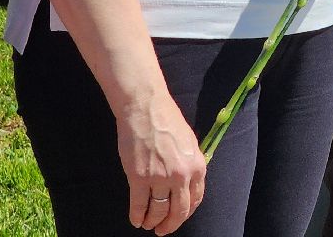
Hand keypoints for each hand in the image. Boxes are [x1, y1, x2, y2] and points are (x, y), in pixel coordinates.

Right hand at [116, 92, 205, 233]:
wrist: (146, 108)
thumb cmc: (167, 121)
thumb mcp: (188, 143)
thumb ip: (189, 165)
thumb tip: (186, 185)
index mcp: (197, 166)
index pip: (195, 200)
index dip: (185, 214)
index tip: (177, 219)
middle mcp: (181, 175)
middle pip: (178, 211)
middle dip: (170, 224)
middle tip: (162, 230)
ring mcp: (160, 177)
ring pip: (158, 211)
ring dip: (152, 221)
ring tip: (147, 224)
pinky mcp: (139, 178)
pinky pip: (139, 205)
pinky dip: (137, 215)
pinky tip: (135, 219)